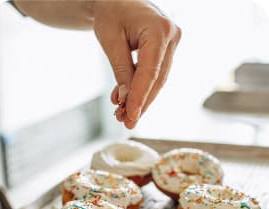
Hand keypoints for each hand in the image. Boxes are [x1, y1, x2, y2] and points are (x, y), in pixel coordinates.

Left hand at [93, 0, 180, 128]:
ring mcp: (171, 44)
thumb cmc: (112, 11)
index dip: (140, 97)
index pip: (150, 72)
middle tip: (127, 122)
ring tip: (124, 114)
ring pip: (157, 80)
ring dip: (141, 99)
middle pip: (157, 80)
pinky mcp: (165, 50)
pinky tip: (127, 100)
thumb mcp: (111, 40)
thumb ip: (121, 71)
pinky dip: (141, 89)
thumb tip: (126, 100)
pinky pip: (155, 74)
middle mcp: (171, 37)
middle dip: (141, 103)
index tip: (130, 117)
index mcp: (159, 30)